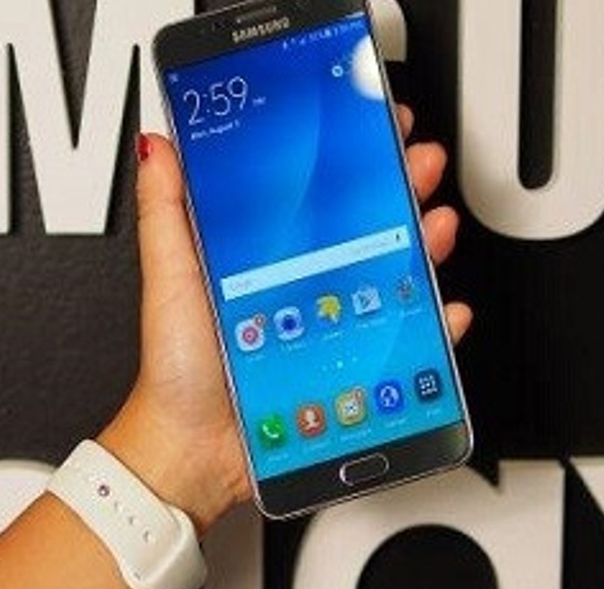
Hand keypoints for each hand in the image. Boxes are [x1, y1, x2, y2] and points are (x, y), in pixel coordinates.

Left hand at [99, 105, 470, 532]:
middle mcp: (305, 286)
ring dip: (426, 246)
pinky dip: (435, 329)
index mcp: (265, 258)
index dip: (348, 159)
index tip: (371, 125)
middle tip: (418, 164)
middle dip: (400, 188)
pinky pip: (406, 343)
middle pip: (364, 227)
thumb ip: (167, 211)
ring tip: (436, 225)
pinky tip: (445, 312)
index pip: (316, 196)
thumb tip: (158, 147)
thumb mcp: (170, 277)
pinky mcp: (353, 367)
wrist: (194, 450)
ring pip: (393, 277)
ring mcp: (333, 325)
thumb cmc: (179, 371)